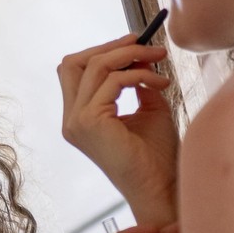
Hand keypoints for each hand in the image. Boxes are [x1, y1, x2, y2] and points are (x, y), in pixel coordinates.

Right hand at [57, 34, 178, 221]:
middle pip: (74, 62)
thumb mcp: (148, 109)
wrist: (161, 189)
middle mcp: (71, 119)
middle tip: (145, 43)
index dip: (103, 51)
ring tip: (159, 61)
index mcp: (79, 117)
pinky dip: (139, 75)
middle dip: (111, 47)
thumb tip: (140, 55)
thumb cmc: (157, 156)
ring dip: (130, 56)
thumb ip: (138, 83)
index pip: (76, 70)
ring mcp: (76, 121)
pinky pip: (112, 81)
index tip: (136, 44)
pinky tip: (161, 84)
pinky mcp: (89, 122)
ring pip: (94, 66)